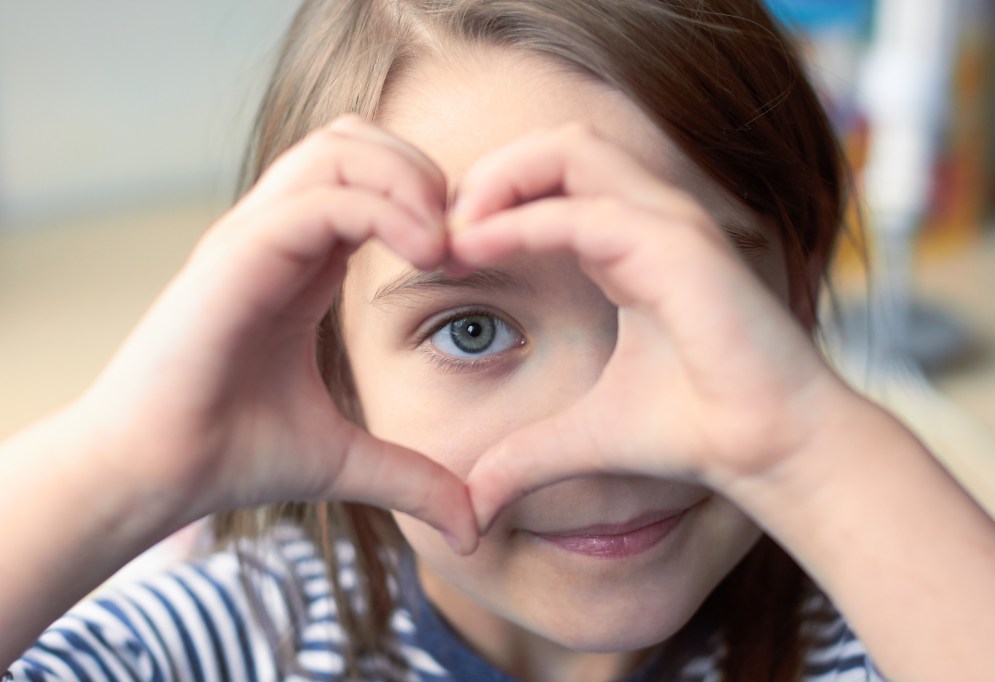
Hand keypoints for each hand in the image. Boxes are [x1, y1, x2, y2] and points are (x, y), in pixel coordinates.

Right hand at [75, 116, 476, 550]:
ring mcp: (255, 235)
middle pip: (357, 140)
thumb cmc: (235, 454)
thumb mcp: (349, 460)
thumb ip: (414, 477)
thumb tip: (474, 523)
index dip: (430, 200)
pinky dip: (384, 209)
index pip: (370, 177)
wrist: (155, 475)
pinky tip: (424, 256)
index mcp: (304, 260)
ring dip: (408, 180)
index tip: (470, 260)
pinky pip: (321, 198)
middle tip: (461, 240)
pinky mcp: (237, 254)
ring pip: (340, 148)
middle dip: (423, 173)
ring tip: (442, 246)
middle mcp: (279, 234)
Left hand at [450, 124, 847, 530]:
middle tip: (441, 228)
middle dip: (488, 173)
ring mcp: (667, 224)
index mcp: (627, 247)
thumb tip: (474, 505)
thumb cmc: (692, 430)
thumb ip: (524, 455)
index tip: (442, 252)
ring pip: (568, 149)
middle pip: (555, 146)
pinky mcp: (677, 246)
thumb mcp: (582, 437)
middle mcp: (647, 221)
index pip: (550, 183)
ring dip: (499, 178)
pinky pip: (581, 210)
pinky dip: (520, 220)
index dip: (489, 204)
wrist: (768, 449)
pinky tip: (476, 247)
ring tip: (454, 229)